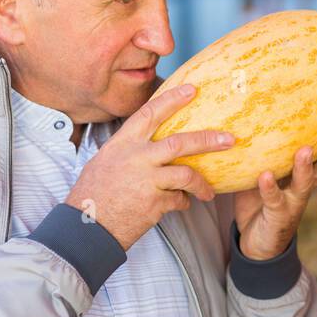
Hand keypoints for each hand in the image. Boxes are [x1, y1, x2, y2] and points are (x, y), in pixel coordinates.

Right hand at [65, 84, 234, 249]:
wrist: (86, 226)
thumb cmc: (95, 193)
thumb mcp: (106, 161)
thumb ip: (131, 150)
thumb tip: (154, 141)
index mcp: (123, 144)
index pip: (150, 114)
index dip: (173, 100)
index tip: (192, 90)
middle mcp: (136, 158)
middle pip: (180, 143)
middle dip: (208, 140)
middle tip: (229, 140)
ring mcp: (146, 181)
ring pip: (187, 175)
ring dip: (203, 184)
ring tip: (209, 192)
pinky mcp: (154, 204)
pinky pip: (179, 200)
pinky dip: (182, 203)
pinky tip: (179, 205)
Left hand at [234, 128, 316, 260]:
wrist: (257, 246)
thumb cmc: (260, 204)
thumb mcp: (263, 175)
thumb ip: (263, 154)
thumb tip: (254, 124)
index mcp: (305, 177)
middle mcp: (304, 189)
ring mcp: (293, 202)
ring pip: (304, 184)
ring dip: (305, 167)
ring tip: (305, 150)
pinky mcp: (276, 215)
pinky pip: (273, 199)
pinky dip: (269, 187)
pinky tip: (265, 175)